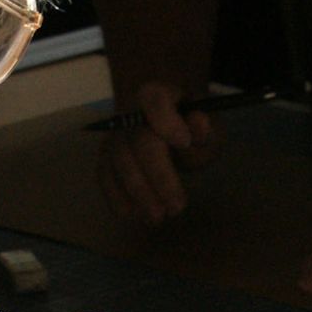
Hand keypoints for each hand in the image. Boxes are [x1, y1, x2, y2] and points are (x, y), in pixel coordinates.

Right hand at [97, 81, 219, 221]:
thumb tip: (199, 125)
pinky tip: (132, 214)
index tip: (183, 142)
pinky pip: (104, 175)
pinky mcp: (106, 155)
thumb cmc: (188, 125)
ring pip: (119, 161)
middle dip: (158, 176)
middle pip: (139, 141)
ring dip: (138, 192)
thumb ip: (205, 129)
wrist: (163, 121)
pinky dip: (115, 196)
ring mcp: (115, 134)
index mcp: (158, 94)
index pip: (155, 99)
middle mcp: (130, 112)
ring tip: (158, 217)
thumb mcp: (207, 124)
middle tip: (177, 207)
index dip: (165, 120)